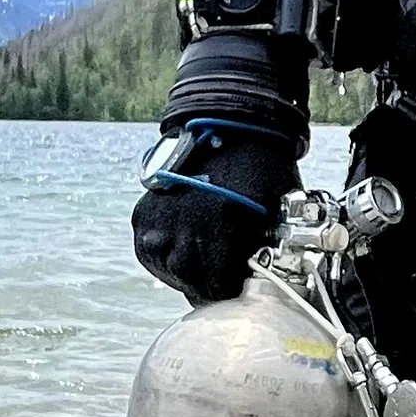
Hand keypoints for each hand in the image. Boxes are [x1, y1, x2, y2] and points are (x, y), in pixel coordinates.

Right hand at [130, 31, 304, 303]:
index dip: (231, 290)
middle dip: (209, 283)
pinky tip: (184, 254)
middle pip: (191, 280)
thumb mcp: (273, 215)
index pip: (218, 284)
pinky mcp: (142, 213)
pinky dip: (167, 258)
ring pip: (169, 269)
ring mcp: (157, 219)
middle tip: (223, 281)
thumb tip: (252, 282)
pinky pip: (151, 251)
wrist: (233, 126)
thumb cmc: (261, 168)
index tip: (238, 288)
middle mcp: (180, 224)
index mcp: (214, 224)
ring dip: (186, 274)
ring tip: (204, 268)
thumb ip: (258, 253)